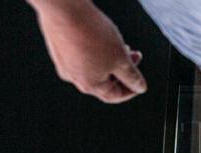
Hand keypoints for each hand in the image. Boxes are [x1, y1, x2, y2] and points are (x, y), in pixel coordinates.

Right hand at [31, 0, 146, 102]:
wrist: (64, 7)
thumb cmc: (94, 35)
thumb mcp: (121, 59)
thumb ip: (132, 77)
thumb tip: (140, 88)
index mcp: (89, 85)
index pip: (115, 95)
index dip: (131, 89)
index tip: (141, 80)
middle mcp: (73, 77)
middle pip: (104, 81)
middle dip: (122, 70)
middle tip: (135, 56)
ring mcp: (64, 63)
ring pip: (94, 67)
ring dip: (111, 60)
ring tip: (121, 45)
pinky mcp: (59, 47)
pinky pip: (82, 55)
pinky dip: (96, 51)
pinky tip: (103, 37)